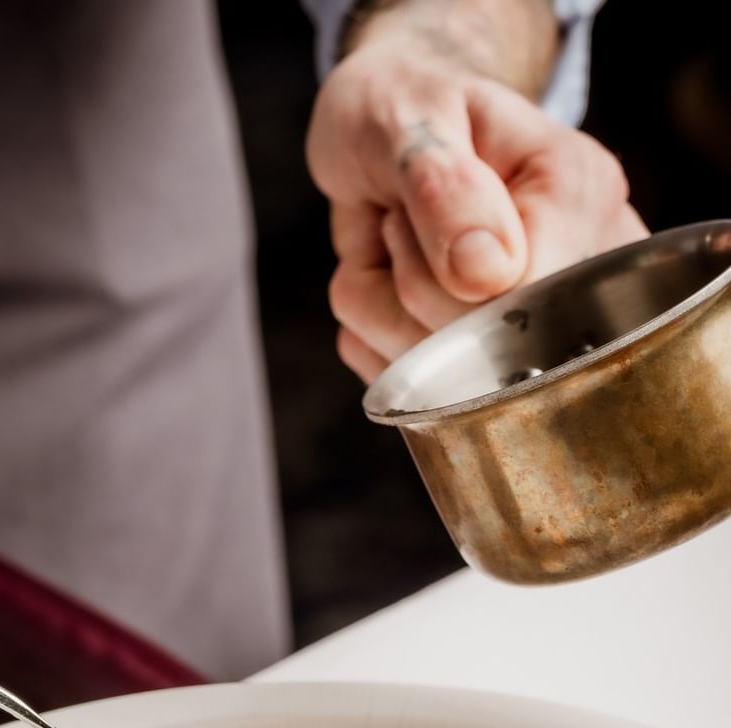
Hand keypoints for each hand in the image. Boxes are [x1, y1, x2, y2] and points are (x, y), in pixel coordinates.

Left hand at [307, 31, 647, 381]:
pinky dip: (373, 336)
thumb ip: (444, 188)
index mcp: (577, 190)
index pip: (522, 299)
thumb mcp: (408, 120)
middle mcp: (578, 263)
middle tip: (402, 220)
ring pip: (435, 379)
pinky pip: (405, 391)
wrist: (386, 132)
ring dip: (380, 309)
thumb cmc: (402, 112)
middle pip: (483, 354)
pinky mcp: (489, 362)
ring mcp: (541, 322)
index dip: (441, 283)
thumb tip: (487, 276)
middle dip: (407, 289)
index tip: (406, 216)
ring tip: (399, 244)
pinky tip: (389, 284)